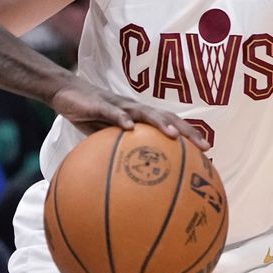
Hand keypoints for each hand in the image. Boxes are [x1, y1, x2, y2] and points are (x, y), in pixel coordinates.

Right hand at [49, 78, 210, 149]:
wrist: (65, 92)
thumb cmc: (89, 115)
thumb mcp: (105, 135)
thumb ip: (119, 149)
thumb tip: (130, 179)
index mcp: (139, 116)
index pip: (170, 124)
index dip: (189, 134)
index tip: (207, 150)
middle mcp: (134, 108)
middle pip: (166, 117)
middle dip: (187, 130)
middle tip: (204, 146)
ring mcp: (119, 105)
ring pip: (145, 112)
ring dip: (160, 123)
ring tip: (174, 136)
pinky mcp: (100, 104)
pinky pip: (113, 112)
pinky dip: (122, 119)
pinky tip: (129, 128)